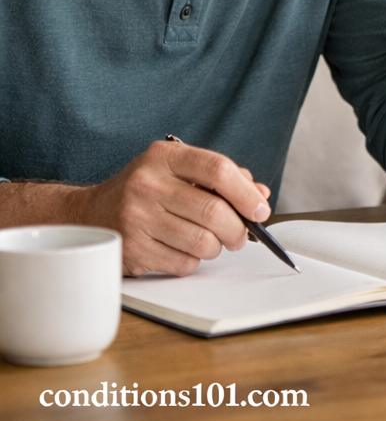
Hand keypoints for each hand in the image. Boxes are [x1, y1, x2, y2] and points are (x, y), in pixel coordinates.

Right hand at [70, 140, 270, 275]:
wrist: (90, 215)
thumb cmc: (146, 191)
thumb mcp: (179, 170)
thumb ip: (222, 178)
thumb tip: (260, 195)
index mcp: (165, 157)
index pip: (218, 169)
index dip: (246, 192)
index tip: (260, 209)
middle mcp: (148, 184)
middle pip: (214, 211)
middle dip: (238, 229)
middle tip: (241, 235)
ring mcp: (137, 218)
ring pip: (203, 242)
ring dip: (217, 247)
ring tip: (212, 242)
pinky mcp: (132, 250)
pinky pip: (184, 263)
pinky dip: (194, 261)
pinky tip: (183, 250)